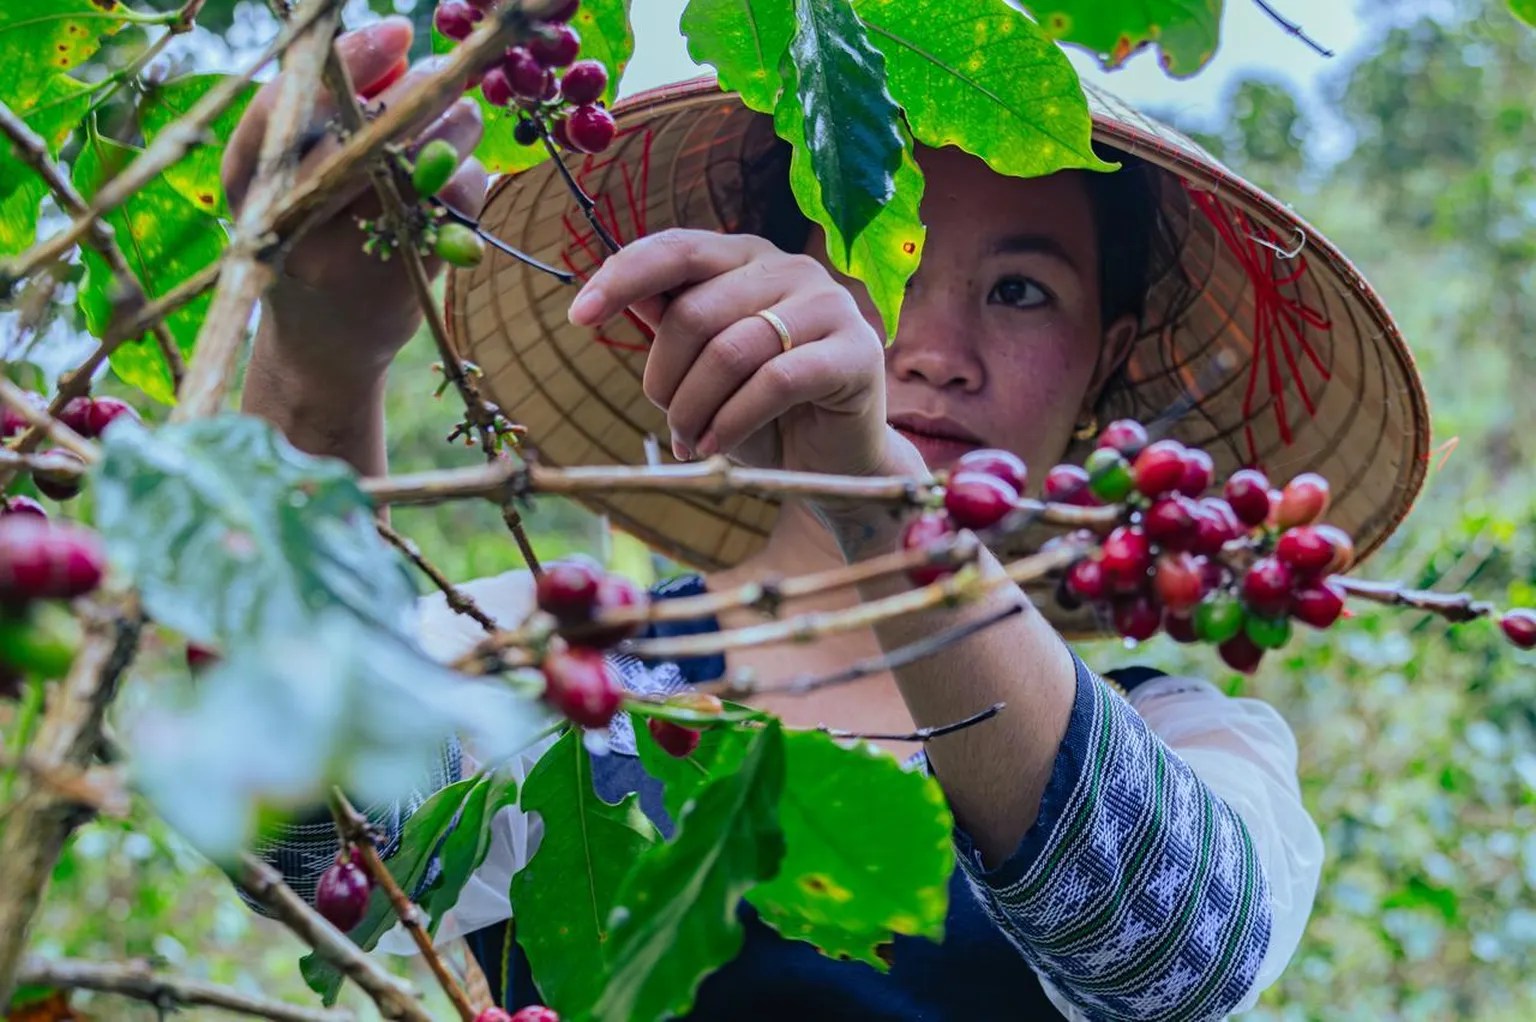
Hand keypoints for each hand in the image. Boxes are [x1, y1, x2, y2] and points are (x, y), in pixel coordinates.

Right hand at [222, 17, 487, 382]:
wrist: (322, 346)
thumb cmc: (310, 237)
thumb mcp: (292, 175)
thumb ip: (332, 111)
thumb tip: (400, 48)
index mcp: (251, 180)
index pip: (296, 100)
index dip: (355, 57)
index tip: (400, 30)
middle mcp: (295, 214)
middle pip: (371, 125)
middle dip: (423, 89)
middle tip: (445, 75)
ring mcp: (352, 250)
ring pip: (427, 156)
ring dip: (458, 125)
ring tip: (459, 120)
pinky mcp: (407, 273)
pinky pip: (459, 200)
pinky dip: (471, 178)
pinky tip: (460, 178)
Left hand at [568, 229, 919, 480]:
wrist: (833, 461)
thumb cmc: (763, 410)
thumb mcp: (703, 366)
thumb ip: (671, 323)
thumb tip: (617, 291)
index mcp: (747, 257)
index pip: (677, 249)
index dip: (623, 276)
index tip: (579, 316)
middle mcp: (790, 268)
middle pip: (695, 313)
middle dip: (665, 379)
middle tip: (668, 423)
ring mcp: (829, 306)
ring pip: (731, 350)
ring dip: (694, 408)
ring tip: (688, 442)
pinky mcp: (856, 353)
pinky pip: (774, 382)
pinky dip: (732, 422)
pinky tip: (715, 447)